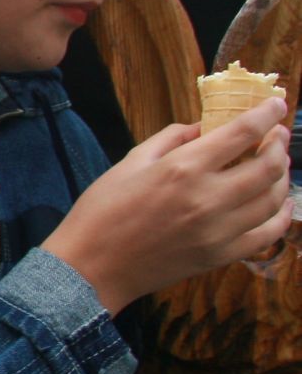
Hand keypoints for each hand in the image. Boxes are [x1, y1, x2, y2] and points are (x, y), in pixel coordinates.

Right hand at [44, 97, 291, 312]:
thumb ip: (170, 139)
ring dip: (282, 177)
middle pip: (268, 166)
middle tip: (277, 136)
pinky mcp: (221, 256)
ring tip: (277, 165)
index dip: (267, 114)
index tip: (276, 106)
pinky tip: (281, 203)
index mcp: (182, 168)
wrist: (91, 267)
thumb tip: (203, 128)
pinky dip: (282, 216)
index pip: (242, 133)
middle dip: (280, 145)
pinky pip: (268, 234)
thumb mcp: (130, 163)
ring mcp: (219, 231)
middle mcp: (208, 198)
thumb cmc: (102, 212)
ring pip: (272, 199)